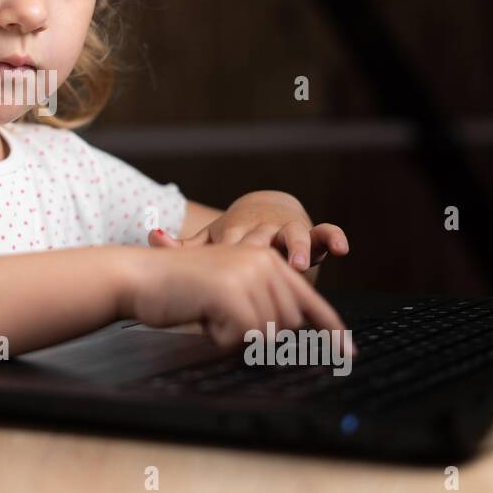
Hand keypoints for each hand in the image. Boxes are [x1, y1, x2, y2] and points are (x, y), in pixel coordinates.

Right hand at [126, 243, 353, 354]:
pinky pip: (245, 338)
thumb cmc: (176, 289)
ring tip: (210, 315)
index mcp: (266, 259)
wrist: (137, 277)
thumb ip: (259, 305)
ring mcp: (249, 275)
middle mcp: (264, 262)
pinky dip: (222, 339)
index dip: (331, 330)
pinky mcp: (232, 292)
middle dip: (259, 336)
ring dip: (236, 337)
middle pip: (289, 325)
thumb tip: (288, 340)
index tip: (347, 354)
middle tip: (223, 322)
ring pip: (268, 334)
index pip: (309, 301)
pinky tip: (203, 319)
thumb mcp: (227, 291)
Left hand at [148, 191, 347, 271]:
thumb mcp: (208, 242)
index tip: (224, 282)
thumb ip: (181, 246)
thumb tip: (150, 234)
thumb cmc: (231, 237)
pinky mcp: (311, 234)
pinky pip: (325, 232)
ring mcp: (288, 230)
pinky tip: (342, 249)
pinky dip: (333, 238)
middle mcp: (263, 229)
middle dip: (264, 261)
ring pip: (296, 235)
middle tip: (262, 276)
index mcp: (234, 233)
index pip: (230, 249)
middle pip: (264, 243)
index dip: (228, 266)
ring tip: (301, 266)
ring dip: (299, 249)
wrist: (262, 209)